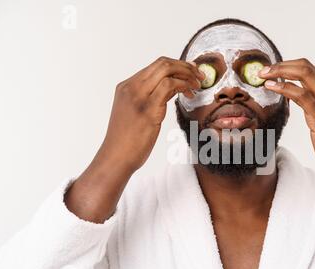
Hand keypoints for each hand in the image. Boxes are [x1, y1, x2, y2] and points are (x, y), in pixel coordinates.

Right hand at [65, 57, 203, 222]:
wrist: (115, 158)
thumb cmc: (126, 141)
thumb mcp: (134, 113)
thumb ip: (148, 98)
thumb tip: (169, 90)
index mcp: (126, 87)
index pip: (155, 66)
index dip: (176, 65)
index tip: (190, 72)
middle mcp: (130, 87)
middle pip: (162, 63)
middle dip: (185, 66)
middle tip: (199, 75)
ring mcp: (138, 97)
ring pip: (166, 70)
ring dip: (187, 74)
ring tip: (197, 84)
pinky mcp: (147, 109)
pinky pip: (169, 86)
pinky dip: (184, 85)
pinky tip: (190, 93)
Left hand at [259, 58, 314, 180]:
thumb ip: (312, 103)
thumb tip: (294, 95)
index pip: (308, 68)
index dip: (287, 65)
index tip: (270, 70)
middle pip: (305, 66)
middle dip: (281, 65)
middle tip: (262, 70)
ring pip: (304, 74)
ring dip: (280, 72)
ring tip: (263, 76)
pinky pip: (302, 95)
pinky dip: (284, 88)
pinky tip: (272, 88)